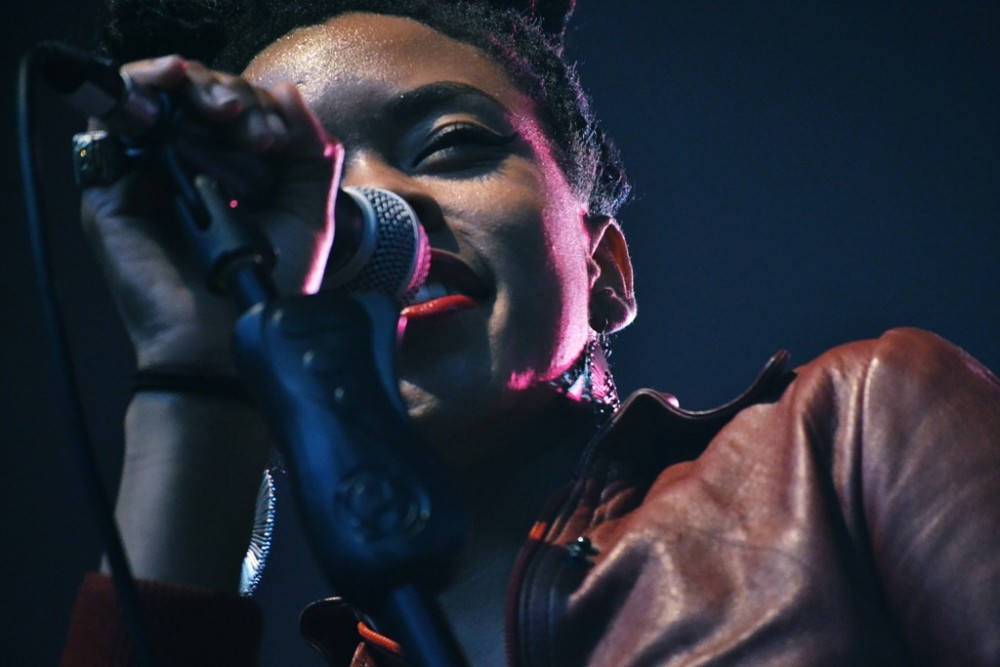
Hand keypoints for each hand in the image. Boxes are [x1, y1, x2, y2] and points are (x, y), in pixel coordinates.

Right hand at [81, 55, 340, 372]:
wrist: (231, 340)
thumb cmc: (271, 288)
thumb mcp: (310, 214)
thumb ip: (311, 154)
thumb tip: (288, 92)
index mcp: (234, 173)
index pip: (237, 110)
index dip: (259, 107)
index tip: (279, 138)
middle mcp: (189, 168)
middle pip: (199, 97)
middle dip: (234, 98)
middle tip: (258, 133)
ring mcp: (148, 175)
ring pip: (158, 96)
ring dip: (196, 87)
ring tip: (226, 113)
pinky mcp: (111, 189)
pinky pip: (112, 118)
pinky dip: (141, 88)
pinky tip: (173, 84)